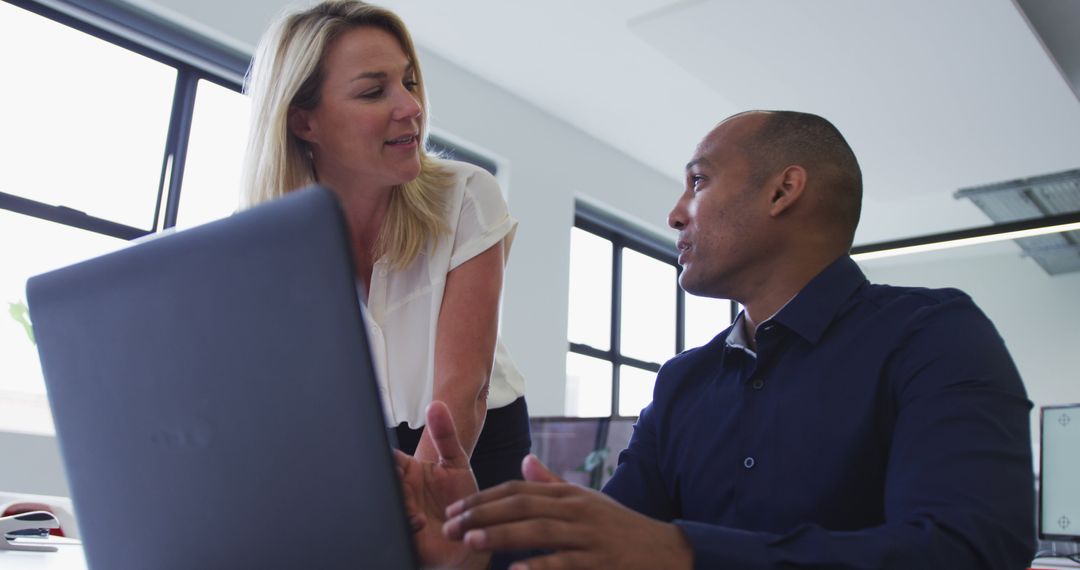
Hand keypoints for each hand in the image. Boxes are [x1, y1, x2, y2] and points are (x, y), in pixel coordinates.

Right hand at [395, 401, 487, 568]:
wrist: (472, 535)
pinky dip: (406, 523)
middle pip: (383, 479)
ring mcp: (401, 513)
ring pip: (386, 502)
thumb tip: (436, 405)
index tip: (388, 452)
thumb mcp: (456, 462)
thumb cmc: (461, 500)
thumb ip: (446, 434)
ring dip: (396, 501)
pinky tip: (418, 521)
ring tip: (411, 503)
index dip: (382, 452)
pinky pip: (397, 528)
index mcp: (408, 472)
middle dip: (385, 477)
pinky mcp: (406, 536)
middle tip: (397, 477)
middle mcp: (401, 491)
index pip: (387, 456)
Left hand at [442, 455, 693, 569]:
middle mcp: (576, 509)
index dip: (484, 498)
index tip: (454, 509)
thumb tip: (524, 461)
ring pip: (538, 531)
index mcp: (569, 494)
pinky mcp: (600, 562)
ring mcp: (589, 535)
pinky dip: (539, 567)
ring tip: (471, 541)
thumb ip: (552, 483)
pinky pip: (565, 563)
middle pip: (521, 505)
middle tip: (449, 526)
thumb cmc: (620, 528)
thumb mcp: (587, 501)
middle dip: (482, 514)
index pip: (518, 490)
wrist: (667, 552)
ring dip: (501, 534)